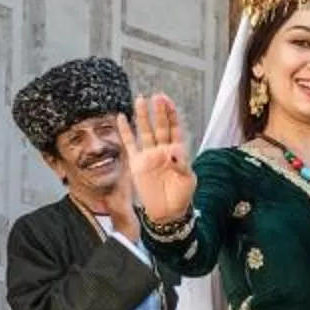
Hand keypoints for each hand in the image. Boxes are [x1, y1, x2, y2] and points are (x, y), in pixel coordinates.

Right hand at [118, 94, 194, 224]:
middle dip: (158, 111)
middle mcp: (162, 150)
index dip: (172, 115)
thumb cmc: (181, 196)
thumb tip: (176, 150)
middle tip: (156, 96)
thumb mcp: (188, 181)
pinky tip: (121, 118)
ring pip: (145, 131)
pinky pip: (130, 145)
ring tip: (140, 99)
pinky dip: (125, 132)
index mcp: (177, 151)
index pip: (175, 129)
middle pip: (160, 126)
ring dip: (143, 116)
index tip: (168, 102)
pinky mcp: (137, 163)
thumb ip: (182, 164)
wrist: (167, 212)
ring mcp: (149, 155)